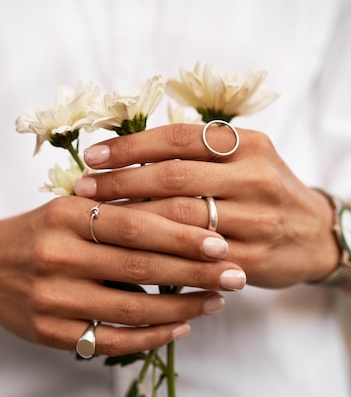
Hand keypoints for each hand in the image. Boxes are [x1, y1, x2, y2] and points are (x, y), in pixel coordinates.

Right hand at [0, 195, 245, 354]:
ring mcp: (53, 299)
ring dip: (182, 307)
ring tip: (216, 300)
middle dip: (195, 272)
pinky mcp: (51, 333)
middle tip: (235, 275)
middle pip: (141, 267)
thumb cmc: (40, 232)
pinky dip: (152, 336)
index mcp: (66, 216)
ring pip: (132, 308)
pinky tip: (181, 326)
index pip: (135, 225)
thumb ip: (120, 212)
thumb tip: (190, 218)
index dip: (182, 235)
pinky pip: (111, 340)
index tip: (222, 242)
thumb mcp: (72, 209)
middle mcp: (57, 256)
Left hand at [75, 123, 338, 287]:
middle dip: (121, 182)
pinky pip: (193, 257)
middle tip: (83, 188)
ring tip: (95, 218)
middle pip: (174, 177)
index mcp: (248, 144)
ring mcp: (255, 220)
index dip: (132, 146)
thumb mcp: (244, 159)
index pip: (180, 138)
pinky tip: (127, 251)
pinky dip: (157, 253)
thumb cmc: (264, 192)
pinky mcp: (251, 259)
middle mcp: (254, 177)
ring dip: (131, 218)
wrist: (314, 235)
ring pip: (180, 218)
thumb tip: (129, 151)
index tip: (94, 155)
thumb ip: (199, 153)